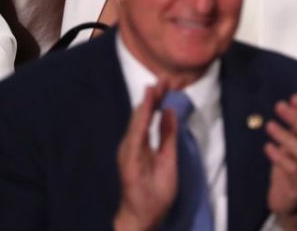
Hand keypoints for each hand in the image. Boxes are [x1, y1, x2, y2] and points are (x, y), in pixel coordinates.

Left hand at [115, 81, 177, 230]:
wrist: (137, 217)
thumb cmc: (154, 197)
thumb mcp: (166, 169)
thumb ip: (168, 139)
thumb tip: (170, 113)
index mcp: (133, 151)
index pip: (141, 120)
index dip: (149, 101)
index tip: (156, 84)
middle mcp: (127, 145)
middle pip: (138, 115)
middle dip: (152, 96)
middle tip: (166, 79)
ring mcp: (127, 147)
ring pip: (138, 119)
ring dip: (150, 102)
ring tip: (163, 86)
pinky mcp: (131, 150)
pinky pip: (139, 126)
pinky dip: (148, 113)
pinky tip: (156, 105)